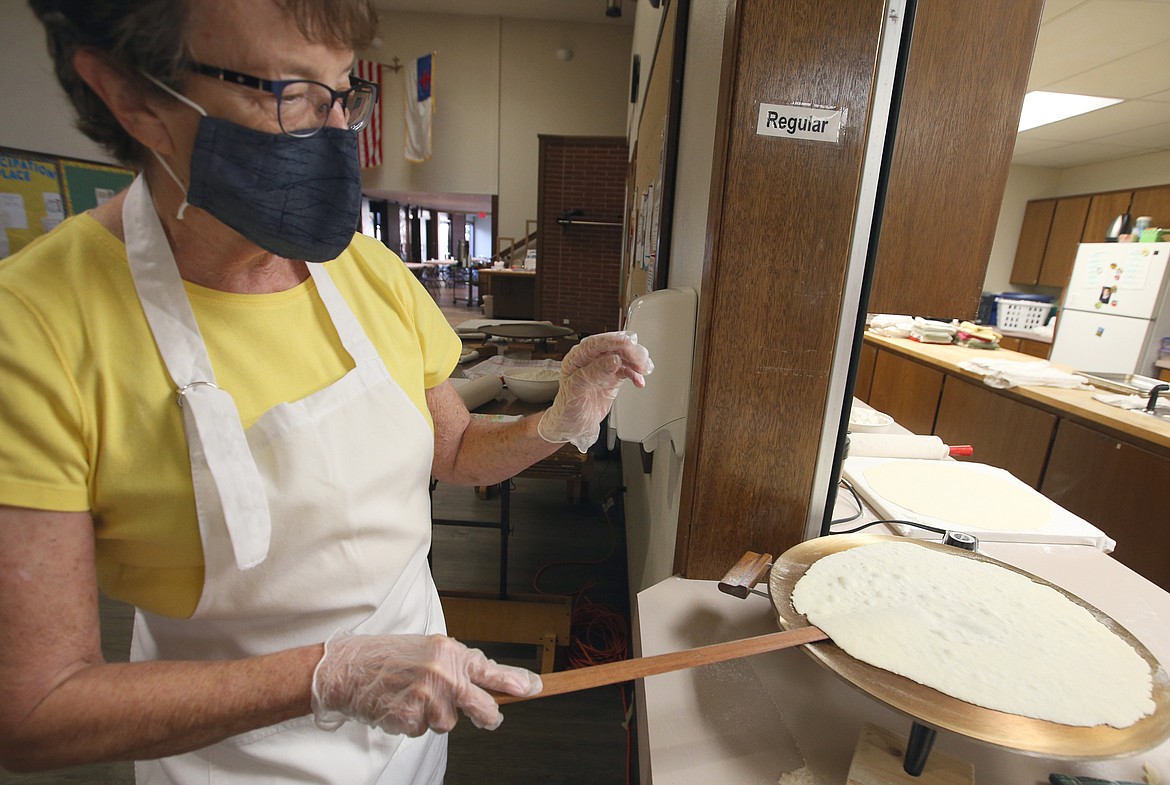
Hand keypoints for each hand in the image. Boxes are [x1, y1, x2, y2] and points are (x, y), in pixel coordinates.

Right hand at [311, 632, 541, 735]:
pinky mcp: (411, 718)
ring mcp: (428, 697)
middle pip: (482, 707)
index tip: (534, 688)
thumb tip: (486, 679)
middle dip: (489, 716)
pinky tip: (400, 705)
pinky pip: (423, 731)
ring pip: (448, 723)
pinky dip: (413, 723)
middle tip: (491, 718)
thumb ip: (457, 664)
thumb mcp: (429, 649)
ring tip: (413, 696)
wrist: (349, 668)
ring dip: (435, 716)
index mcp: (450, 652)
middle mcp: (444, 674)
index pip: (491, 670)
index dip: (515, 682)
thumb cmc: (388, 657)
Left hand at [538, 331, 653, 451]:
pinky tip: (639, 381)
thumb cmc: (568, 408)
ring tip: (644, 370)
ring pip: (623, 357)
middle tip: (641, 360)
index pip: (595, 344)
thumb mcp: (576, 390)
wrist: (574, 426)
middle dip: (630, 352)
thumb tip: (613, 360)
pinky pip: (627, 370)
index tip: (628, 342)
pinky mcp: (612, 377)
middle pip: (613, 348)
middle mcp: (590, 360)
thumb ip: (593, 373)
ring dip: (636, 362)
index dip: (612, 340)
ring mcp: (603, 368)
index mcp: (576, 358)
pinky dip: (636, 374)